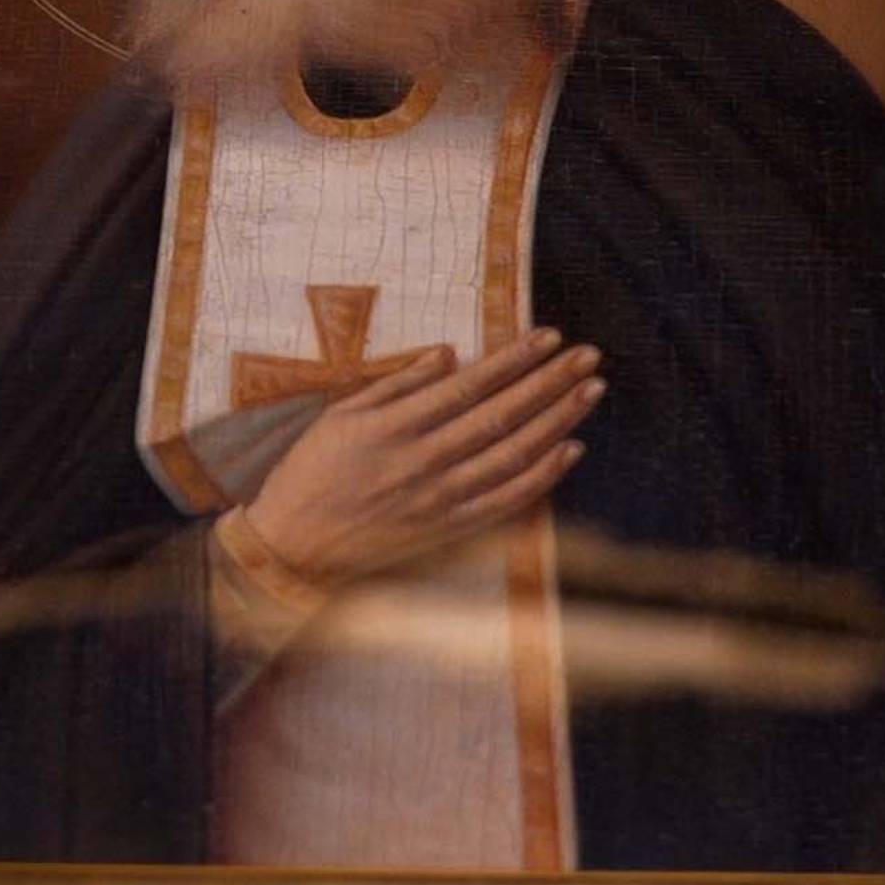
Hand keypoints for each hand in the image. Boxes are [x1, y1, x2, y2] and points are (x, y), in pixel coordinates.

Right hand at [224, 330, 598, 593]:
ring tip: (590, 392)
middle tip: (588, 356)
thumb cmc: (311, 472)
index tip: (550, 337)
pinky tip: (570, 450)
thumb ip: (395, 385)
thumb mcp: (340, 415)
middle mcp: (424, 461)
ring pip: (512, 455)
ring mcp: (439, 499)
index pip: (469, 385)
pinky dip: (542, 476)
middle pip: (501, 415)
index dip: (514, 360)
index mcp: (395, 426)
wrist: (293, 547)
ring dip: (557, 421)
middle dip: (549, 382)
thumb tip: (447, 355)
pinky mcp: (448, 530)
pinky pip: (506, 501)